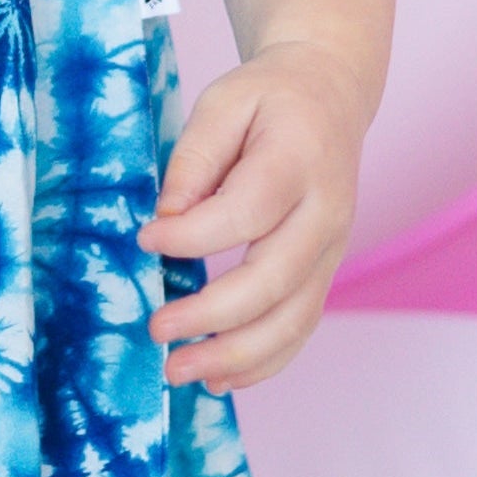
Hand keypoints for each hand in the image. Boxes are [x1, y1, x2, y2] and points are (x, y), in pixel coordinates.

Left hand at [139, 44, 365, 391]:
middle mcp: (325, 213)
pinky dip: (262, 363)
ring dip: (236, 357)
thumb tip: (168, 217)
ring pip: (293, 319)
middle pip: (274, 280)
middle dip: (212, 316)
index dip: (192, 235)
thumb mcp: (223, 102)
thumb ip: (194, 158)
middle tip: (156, 330)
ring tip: (179, 372)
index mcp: (299, 160)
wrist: (331, 97)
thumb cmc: (268, 99)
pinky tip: (218, 380)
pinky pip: (300, 328)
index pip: (246, 212)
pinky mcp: (324, 273)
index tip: (145, 239)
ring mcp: (332, 250)